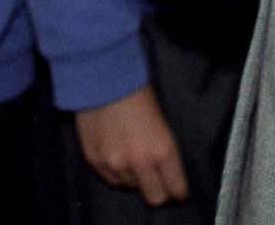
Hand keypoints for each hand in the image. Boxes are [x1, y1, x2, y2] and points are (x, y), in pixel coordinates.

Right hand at [75, 85, 188, 204]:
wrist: (103, 77)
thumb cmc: (135, 91)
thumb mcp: (162, 121)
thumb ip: (163, 150)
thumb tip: (165, 169)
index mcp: (162, 150)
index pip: (176, 188)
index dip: (178, 189)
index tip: (177, 189)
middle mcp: (140, 162)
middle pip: (155, 197)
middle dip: (158, 191)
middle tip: (157, 181)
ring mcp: (115, 164)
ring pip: (130, 188)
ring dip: (133, 177)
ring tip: (131, 155)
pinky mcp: (95, 161)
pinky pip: (110, 179)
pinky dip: (115, 171)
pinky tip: (116, 153)